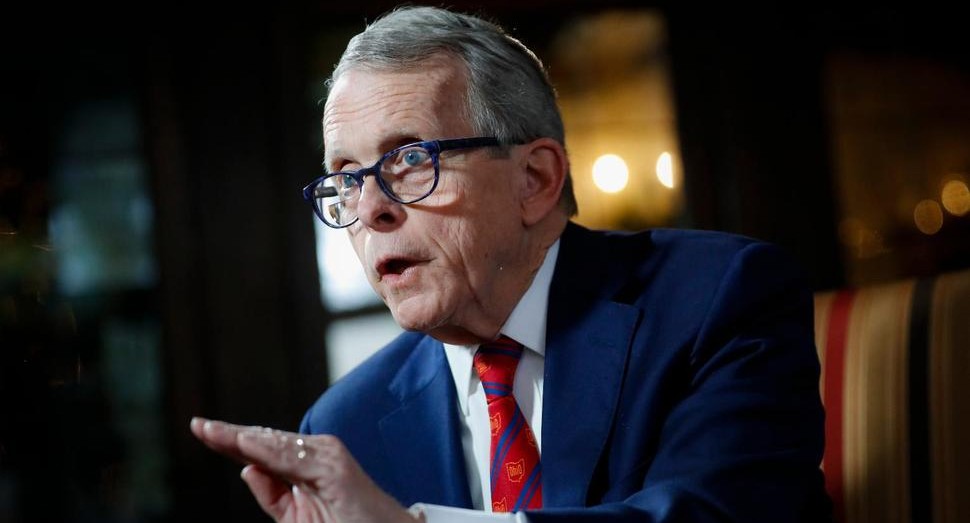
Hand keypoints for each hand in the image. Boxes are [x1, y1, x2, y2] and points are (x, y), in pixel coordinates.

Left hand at [190, 417, 422, 522]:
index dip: (230, 440)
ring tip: (211, 432)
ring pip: (275, 445)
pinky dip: (268, 450)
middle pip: (264, 442)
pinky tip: (243, 445)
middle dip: (229, 434)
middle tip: (197, 425)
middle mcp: (317, 454)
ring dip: (241, 438)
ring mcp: (328, 458)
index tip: (201, 429)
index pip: (262, 449)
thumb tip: (246, 468)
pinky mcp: (335, 469)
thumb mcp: (299, 517)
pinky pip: (294, 458)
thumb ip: (274, 496)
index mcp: (306, 465)